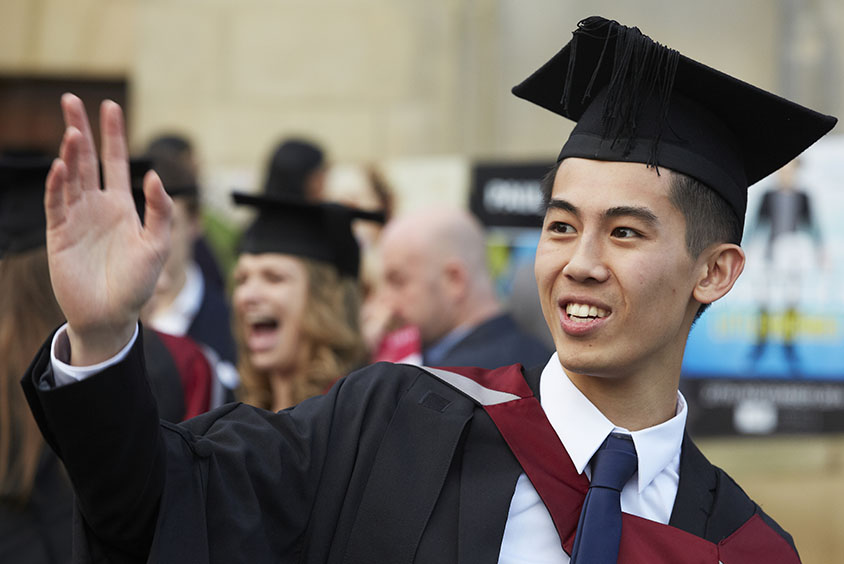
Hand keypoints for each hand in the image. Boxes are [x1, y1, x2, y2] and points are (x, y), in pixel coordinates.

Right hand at [45, 94, 172, 364]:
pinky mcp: (59, 235)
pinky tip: (60, 166)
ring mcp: (76, 218)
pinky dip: (57, 185)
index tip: (110, 106)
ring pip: (70, 177)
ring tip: (73, 131)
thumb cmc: (137, 283)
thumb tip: (154, 174)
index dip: (113, 135)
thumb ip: (160, 211)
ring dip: (70, 154)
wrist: (111, 316)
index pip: (115, 162)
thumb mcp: (157, 246)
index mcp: (122, 206)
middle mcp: (97, 206)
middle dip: (80, 129)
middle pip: (86, 160)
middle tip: (71, 99)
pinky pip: (56, 204)